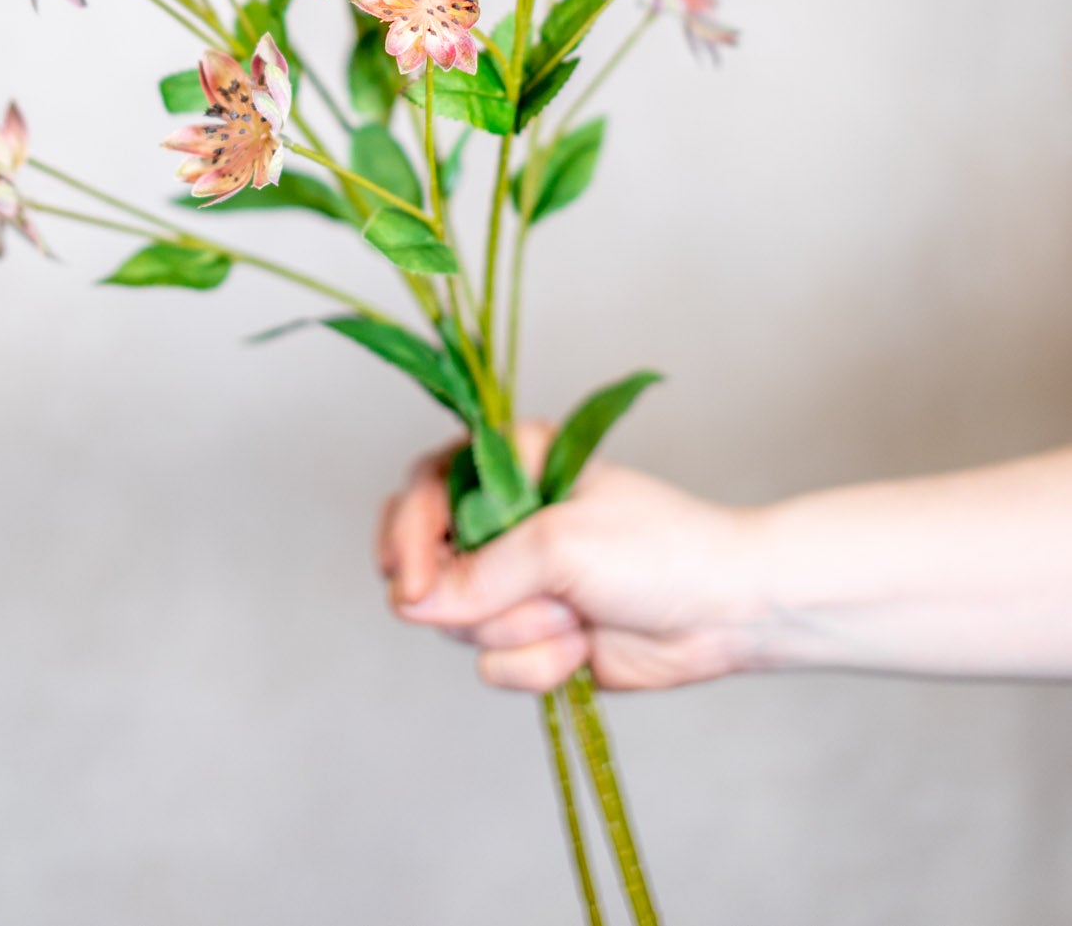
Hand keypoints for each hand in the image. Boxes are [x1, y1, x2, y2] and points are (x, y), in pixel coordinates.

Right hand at [377, 423, 758, 692]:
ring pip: (461, 624)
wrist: (724, 612)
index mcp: (511, 466)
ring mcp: (518, 584)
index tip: (411, 582)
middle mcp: (505, 522)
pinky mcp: (533, 638)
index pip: (424, 491)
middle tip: (512, 602)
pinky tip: (583, 649)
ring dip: (520, 630)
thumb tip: (412, 602)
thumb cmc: (657, 550)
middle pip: (430, 565)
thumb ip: (480, 572)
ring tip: (575, 615)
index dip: (407, 536)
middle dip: (471, 597)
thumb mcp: (561, 544)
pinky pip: (495, 665)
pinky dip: (538, 665)